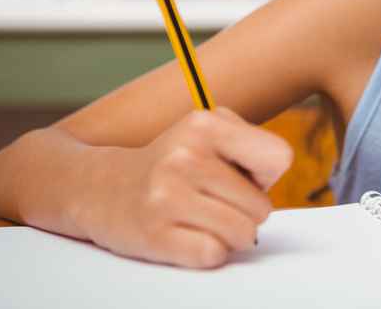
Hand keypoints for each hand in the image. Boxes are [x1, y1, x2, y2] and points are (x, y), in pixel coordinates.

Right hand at [83, 107, 293, 267]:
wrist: (101, 187)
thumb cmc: (172, 163)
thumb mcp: (208, 131)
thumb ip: (251, 145)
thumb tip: (271, 177)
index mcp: (204, 124)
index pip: (279, 157)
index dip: (266, 173)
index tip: (241, 173)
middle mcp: (184, 157)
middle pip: (263, 207)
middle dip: (246, 210)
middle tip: (214, 200)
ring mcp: (166, 198)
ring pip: (244, 234)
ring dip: (230, 234)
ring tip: (203, 217)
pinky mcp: (154, 236)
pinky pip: (214, 255)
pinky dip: (209, 251)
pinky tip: (188, 234)